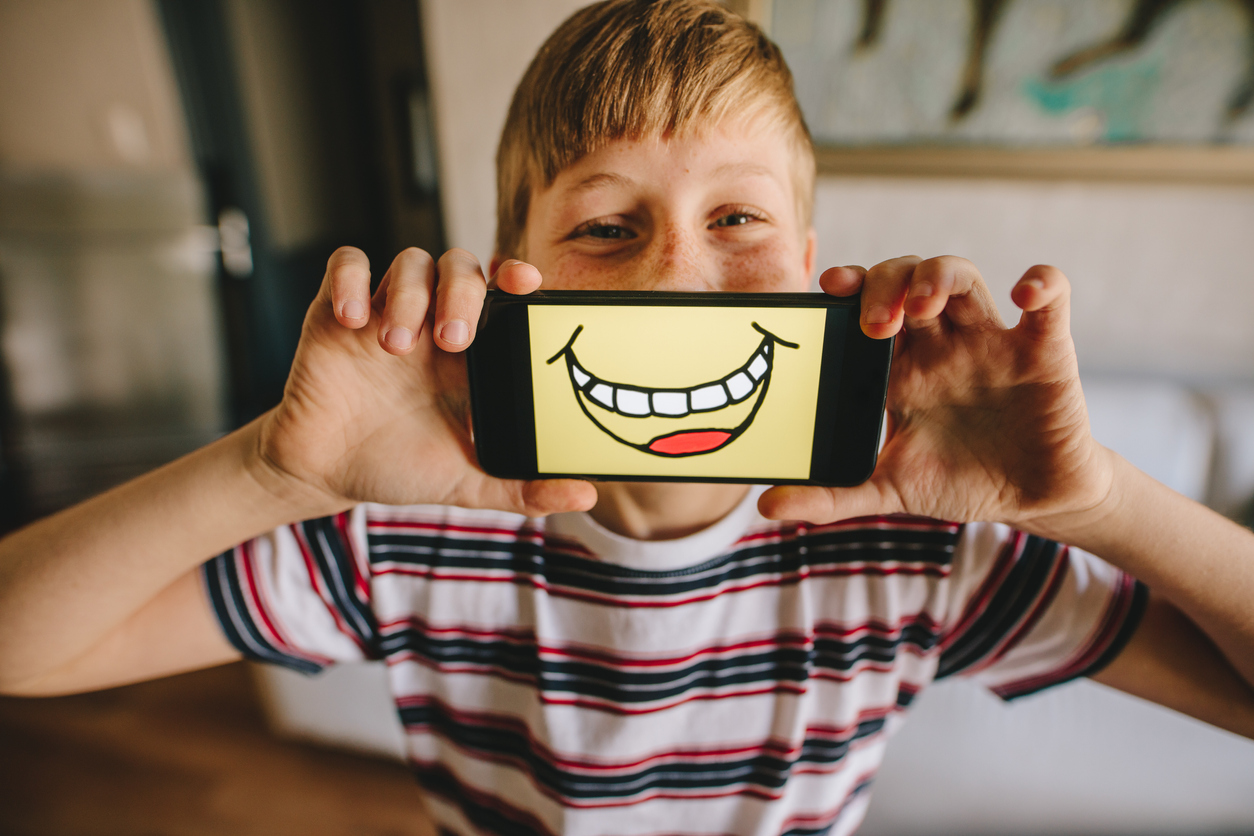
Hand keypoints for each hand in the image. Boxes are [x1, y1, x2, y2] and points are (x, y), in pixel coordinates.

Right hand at [252, 247, 596, 517]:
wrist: (327, 473)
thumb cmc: (400, 466)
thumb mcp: (467, 481)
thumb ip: (523, 488)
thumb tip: (586, 494)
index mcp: (470, 352)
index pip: (501, 293)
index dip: (516, 277)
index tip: (528, 284)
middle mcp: (430, 322)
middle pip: (460, 267)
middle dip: (461, 293)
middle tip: (453, 339)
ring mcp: (384, 312)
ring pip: (410, 262)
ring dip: (408, 294)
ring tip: (396, 346)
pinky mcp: (335, 311)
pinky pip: (345, 265)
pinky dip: (350, 280)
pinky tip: (353, 319)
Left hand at [760, 256, 1114, 531]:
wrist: (1030, 502)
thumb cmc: (958, 482)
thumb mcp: (890, 490)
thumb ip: (833, 496)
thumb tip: (768, 506)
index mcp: (900, 366)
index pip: (866, 305)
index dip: (849, 285)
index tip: (829, 288)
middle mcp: (941, 343)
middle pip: (906, 278)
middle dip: (885, 283)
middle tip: (875, 322)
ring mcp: (991, 341)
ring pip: (962, 276)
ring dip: (938, 276)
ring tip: (921, 306)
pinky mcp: (1044, 350)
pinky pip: (1049, 298)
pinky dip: (1041, 284)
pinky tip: (1023, 296)